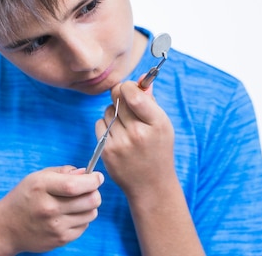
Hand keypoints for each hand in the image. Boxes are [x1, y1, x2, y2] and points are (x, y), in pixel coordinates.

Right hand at [0, 166, 103, 253]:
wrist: (7, 227)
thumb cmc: (24, 197)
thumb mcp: (37, 177)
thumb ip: (62, 172)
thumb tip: (86, 172)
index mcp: (41, 187)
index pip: (75, 185)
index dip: (92, 180)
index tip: (97, 177)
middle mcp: (49, 208)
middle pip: (90, 200)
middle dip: (95, 192)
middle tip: (89, 189)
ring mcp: (55, 226)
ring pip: (91, 214)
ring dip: (89, 206)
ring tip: (76, 203)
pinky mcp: (60, 239)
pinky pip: (84, 226)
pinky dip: (81, 219)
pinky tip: (68, 215)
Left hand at [97, 80, 175, 199]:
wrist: (151, 185)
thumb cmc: (157, 149)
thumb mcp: (162, 125)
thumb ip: (150, 100)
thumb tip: (142, 78)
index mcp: (157, 123)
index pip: (132, 93)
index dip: (127, 87)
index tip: (129, 91)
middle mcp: (138, 133)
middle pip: (117, 98)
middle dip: (119, 97)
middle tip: (126, 105)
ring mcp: (121, 142)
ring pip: (107, 111)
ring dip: (112, 113)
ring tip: (125, 126)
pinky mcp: (108, 150)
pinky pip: (99, 124)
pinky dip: (105, 126)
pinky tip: (117, 136)